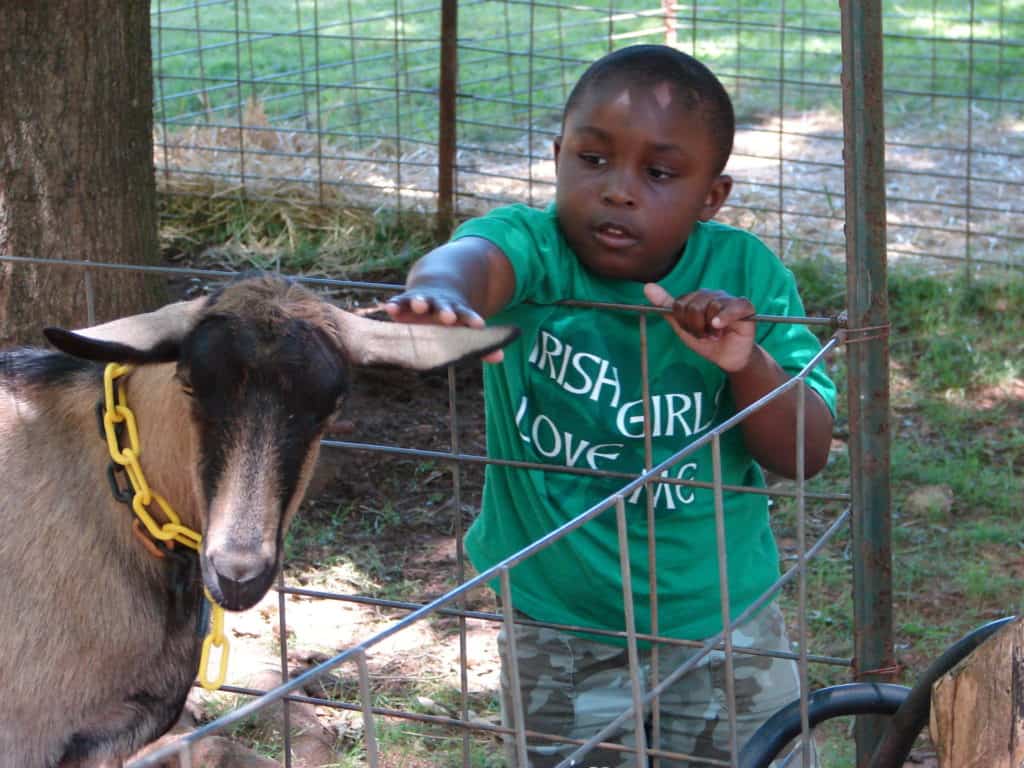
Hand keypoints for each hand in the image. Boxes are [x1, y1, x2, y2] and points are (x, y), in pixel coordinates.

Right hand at [381, 288, 503, 362]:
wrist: (434, 288)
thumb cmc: (450, 319)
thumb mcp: (462, 328)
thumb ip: (478, 344)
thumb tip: (500, 357)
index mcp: (456, 312)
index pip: (467, 315)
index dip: (472, 320)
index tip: (479, 325)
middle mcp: (439, 305)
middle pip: (443, 307)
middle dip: (446, 312)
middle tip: (449, 317)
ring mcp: (422, 301)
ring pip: (420, 300)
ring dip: (420, 302)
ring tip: (419, 306)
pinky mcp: (404, 301)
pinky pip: (399, 302)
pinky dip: (395, 305)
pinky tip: (389, 309)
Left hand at [643, 284, 755, 372]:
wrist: (728, 358)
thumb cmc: (707, 342)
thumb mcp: (682, 327)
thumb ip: (666, 307)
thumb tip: (647, 287)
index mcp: (697, 297)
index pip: (680, 304)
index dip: (683, 322)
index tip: (691, 331)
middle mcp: (712, 294)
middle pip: (693, 305)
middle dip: (695, 326)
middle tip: (704, 335)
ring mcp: (728, 299)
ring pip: (711, 306)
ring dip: (710, 328)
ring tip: (715, 334)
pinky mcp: (744, 307)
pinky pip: (732, 307)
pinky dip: (723, 318)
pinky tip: (719, 327)